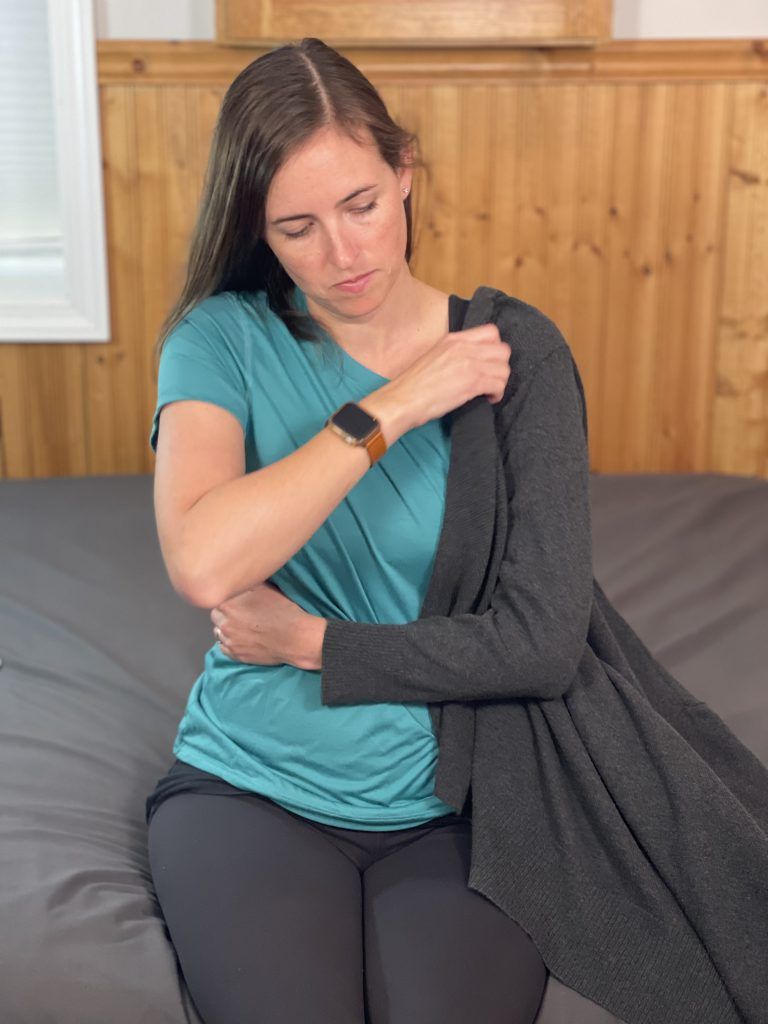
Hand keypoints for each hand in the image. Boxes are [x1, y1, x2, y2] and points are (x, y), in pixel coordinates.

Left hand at [210, 581, 325, 669]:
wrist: (295, 637)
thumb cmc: (282, 610)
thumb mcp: (265, 588)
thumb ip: (246, 583)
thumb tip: (238, 579)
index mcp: (228, 604)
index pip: (217, 599)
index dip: (227, 599)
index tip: (236, 600)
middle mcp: (224, 623)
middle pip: (215, 616)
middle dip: (224, 613)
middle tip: (239, 613)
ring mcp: (229, 641)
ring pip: (218, 632)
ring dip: (226, 628)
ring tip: (241, 627)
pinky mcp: (236, 655)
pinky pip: (224, 647)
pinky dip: (230, 642)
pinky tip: (241, 638)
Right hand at [384, 323, 511, 430]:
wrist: (402, 399)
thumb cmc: (413, 385)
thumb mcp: (434, 357)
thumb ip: (453, 354)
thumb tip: (469, 363)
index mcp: (453, 339)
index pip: (491, 331)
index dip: (495, 348)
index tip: (488, 362)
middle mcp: (464, 347)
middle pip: (503, 350)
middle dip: (500, 366)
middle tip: (491, 378)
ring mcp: (470, 364)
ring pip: (504, 369)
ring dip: (500, 382)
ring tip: (489, 391)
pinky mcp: (473, 382)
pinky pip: (499, 384)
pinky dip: (497, 394)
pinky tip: (487, 399)